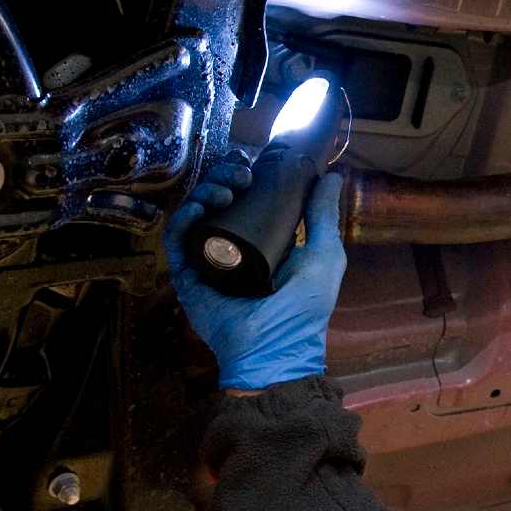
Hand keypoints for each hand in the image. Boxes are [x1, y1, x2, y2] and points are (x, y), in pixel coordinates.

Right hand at [164, 156, 346, 390]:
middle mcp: (230, 248)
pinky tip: (197, 208)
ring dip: (205, 192)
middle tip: (241, 174)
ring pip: (195, 215)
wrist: (275, 349)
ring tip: (226, 191)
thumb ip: (324, 216)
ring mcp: (207, 262)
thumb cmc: (303, 308)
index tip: (252, 161)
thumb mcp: (324, 255)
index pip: (243, 198)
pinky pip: (176, 242)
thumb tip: (333, 176)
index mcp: (260, 241)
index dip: (241, 175)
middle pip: (216, 200)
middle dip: (223, 178)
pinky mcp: (187, 277)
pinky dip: (183, 220)